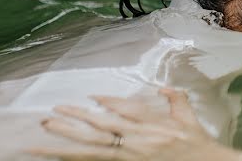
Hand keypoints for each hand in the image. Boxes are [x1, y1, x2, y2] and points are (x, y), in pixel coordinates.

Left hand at [26, 88, 241, 160]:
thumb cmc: (197, 144)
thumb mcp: (189, 118)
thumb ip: (175, 100)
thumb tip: (163, 88)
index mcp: (154, 124)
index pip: (126, 109)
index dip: (107, 102)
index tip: (91, 96)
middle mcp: (139, 140)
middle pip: (101, 128)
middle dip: (75, 119)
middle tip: (52, 112)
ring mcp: (130, 156)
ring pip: (92, 148)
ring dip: (66, 140)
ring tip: (45, 132)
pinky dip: (77, 158)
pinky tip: (59, 155)